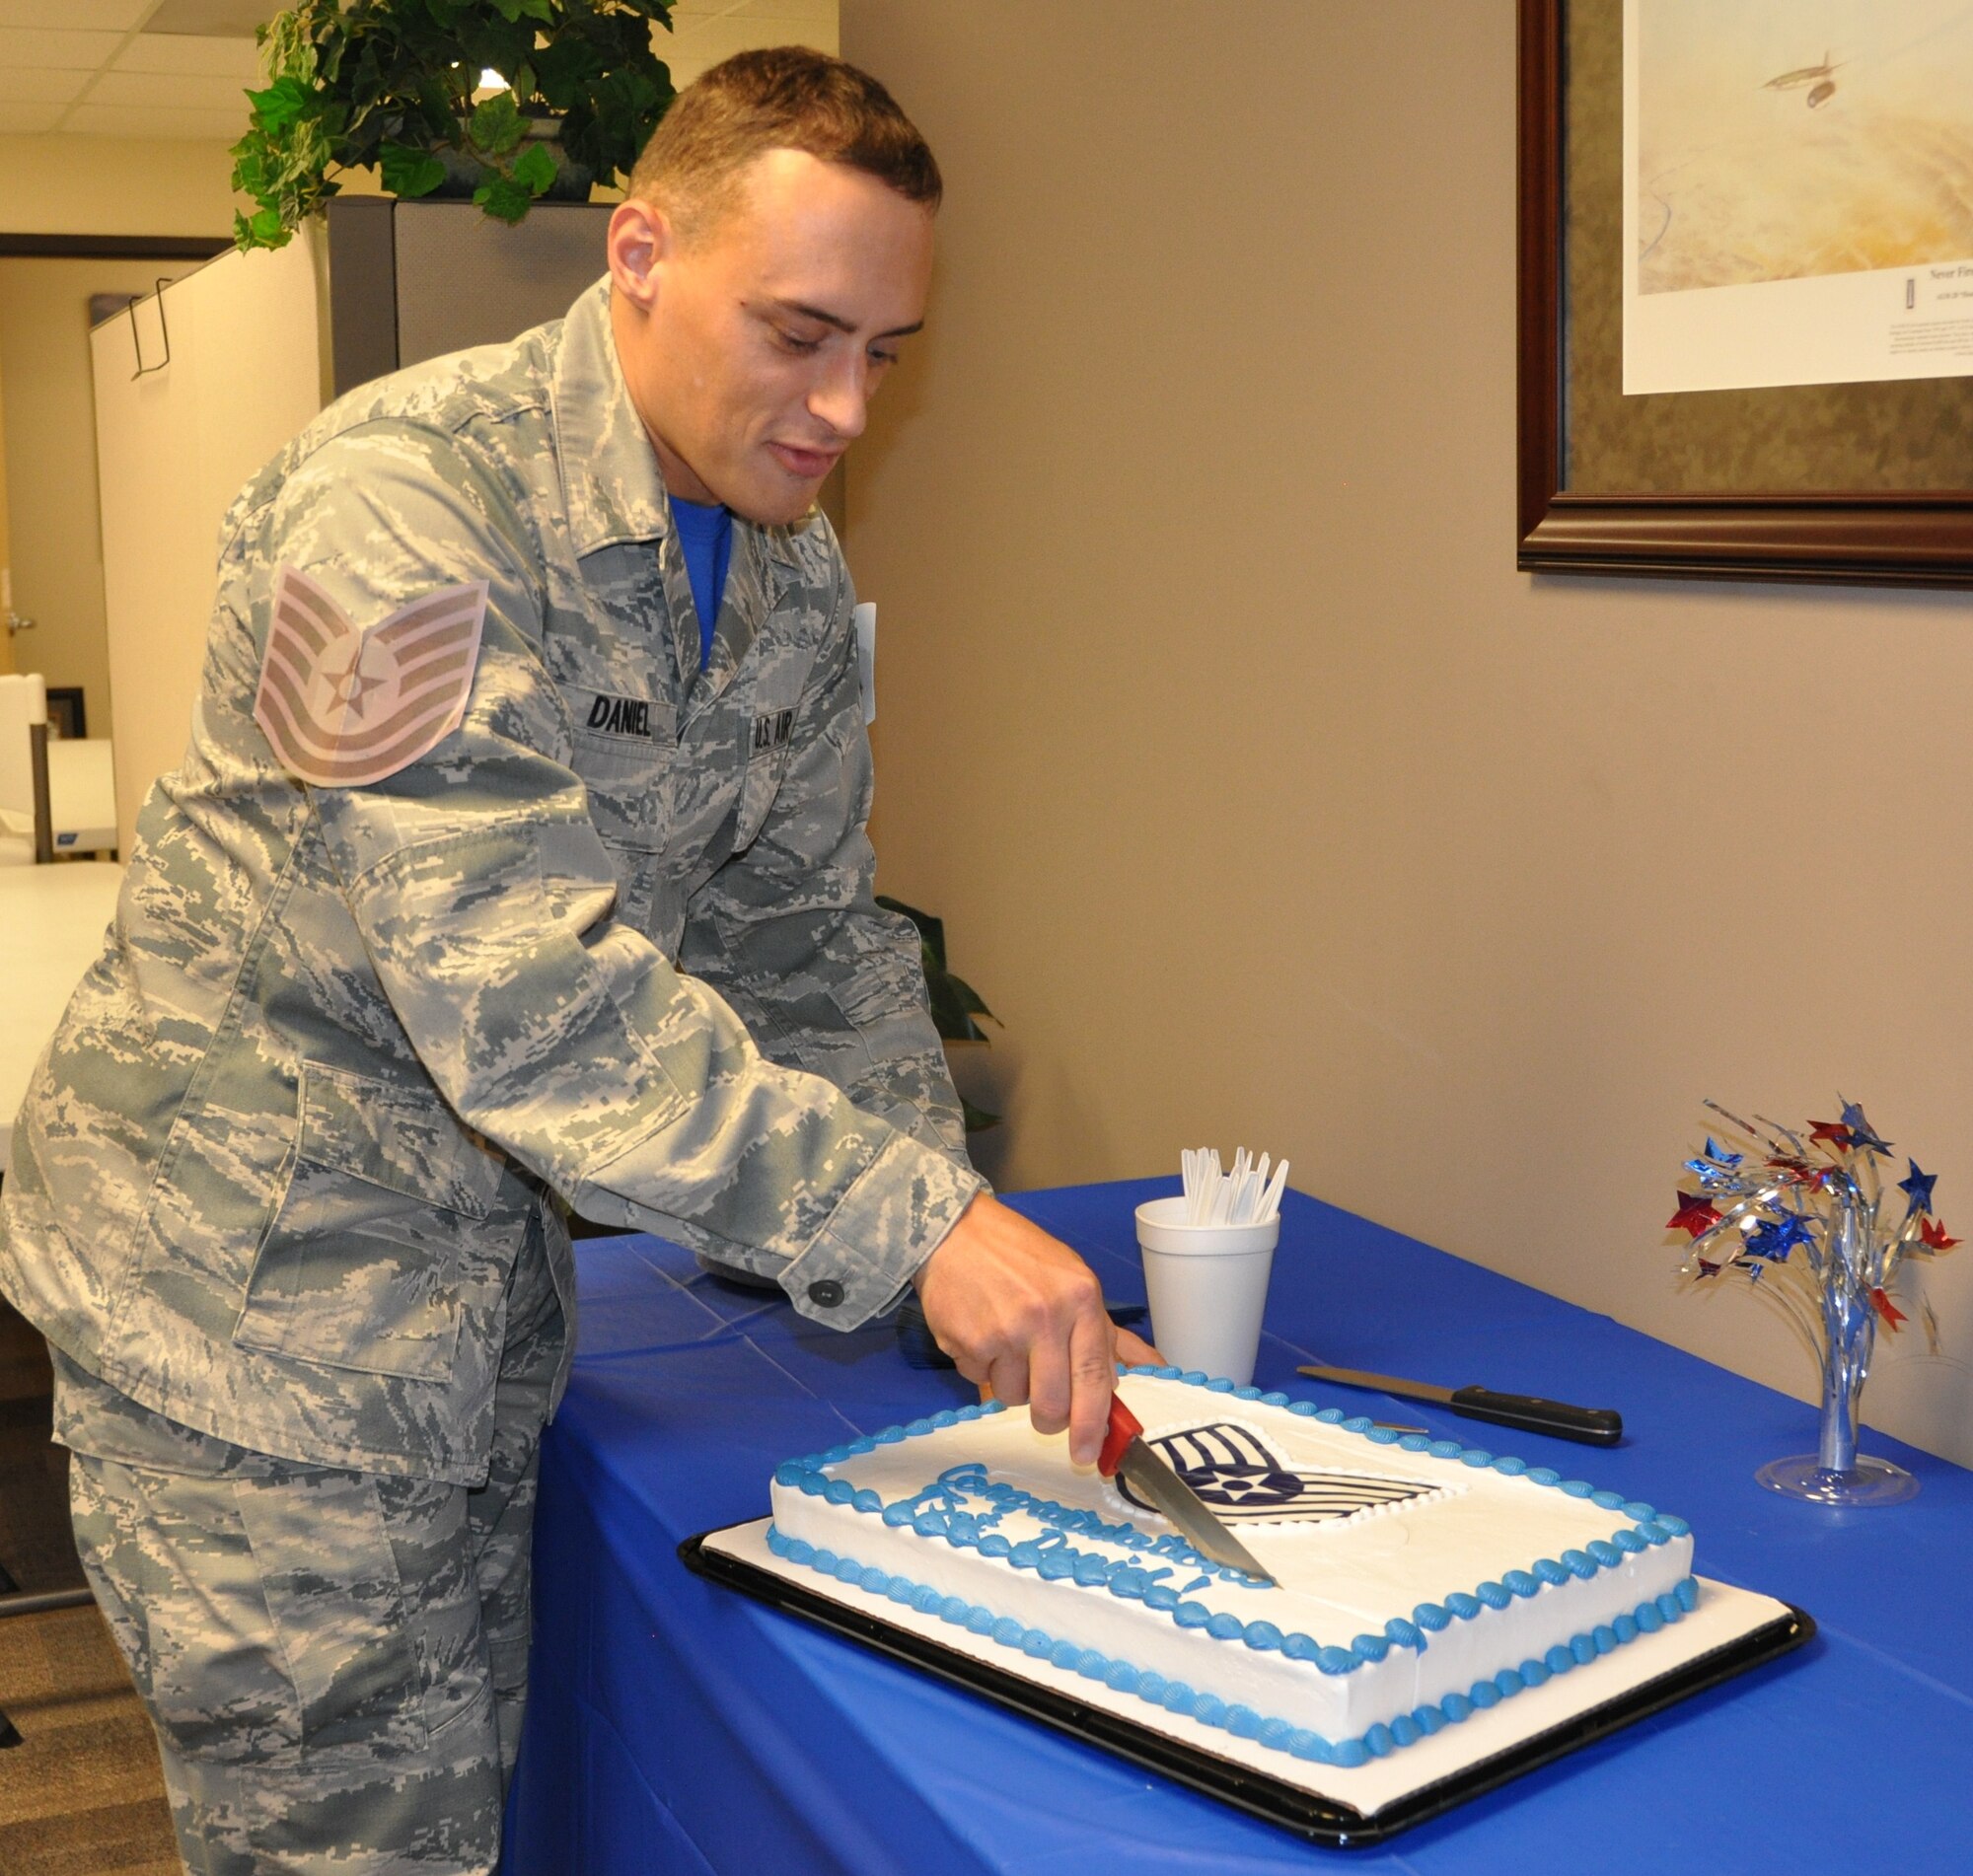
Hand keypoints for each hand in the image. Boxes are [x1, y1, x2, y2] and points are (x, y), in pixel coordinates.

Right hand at [913, 1193, 1151, 1464]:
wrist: (955, 1231)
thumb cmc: (1021, 1256)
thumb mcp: (1075, 1281)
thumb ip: (1109, 1334)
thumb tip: (1154, 1368)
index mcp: (1081, 1300)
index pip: (1095, 1377)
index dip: (1093, 1423)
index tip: (1088, 1454)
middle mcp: (1045, 1316)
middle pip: (1053, 1403)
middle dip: (1049, 1418)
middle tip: (1044, 1411)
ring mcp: (1003, 1331)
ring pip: (1014, 1397)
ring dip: (1010, 1383)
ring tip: (1005, 1341)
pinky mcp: (966, 1342)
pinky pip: (979, 1381)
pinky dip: (981, 1367)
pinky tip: (980, 1332)